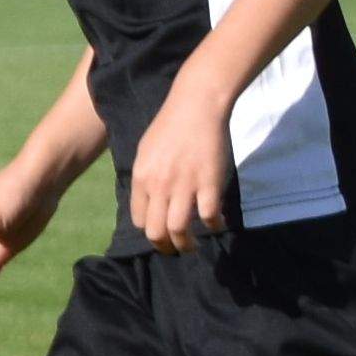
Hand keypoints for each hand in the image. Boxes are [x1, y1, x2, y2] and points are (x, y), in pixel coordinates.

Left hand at [121, 94, 235, 253]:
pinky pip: (209, 215)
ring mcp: (184, 186)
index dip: (149, 230)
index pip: (139, 219)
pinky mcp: (210, 183)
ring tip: (192, 247)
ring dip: (186, 245)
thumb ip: (146, 177)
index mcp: (142, 179)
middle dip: (164, 247)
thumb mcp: (145, 152)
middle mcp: (159, 186)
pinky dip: (213, 226)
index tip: (160, 233)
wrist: (195, 106)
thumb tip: (147, 200)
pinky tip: (217, 225)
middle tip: (174, 250)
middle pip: (156, 231)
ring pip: (179, 230)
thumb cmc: (170, 126)